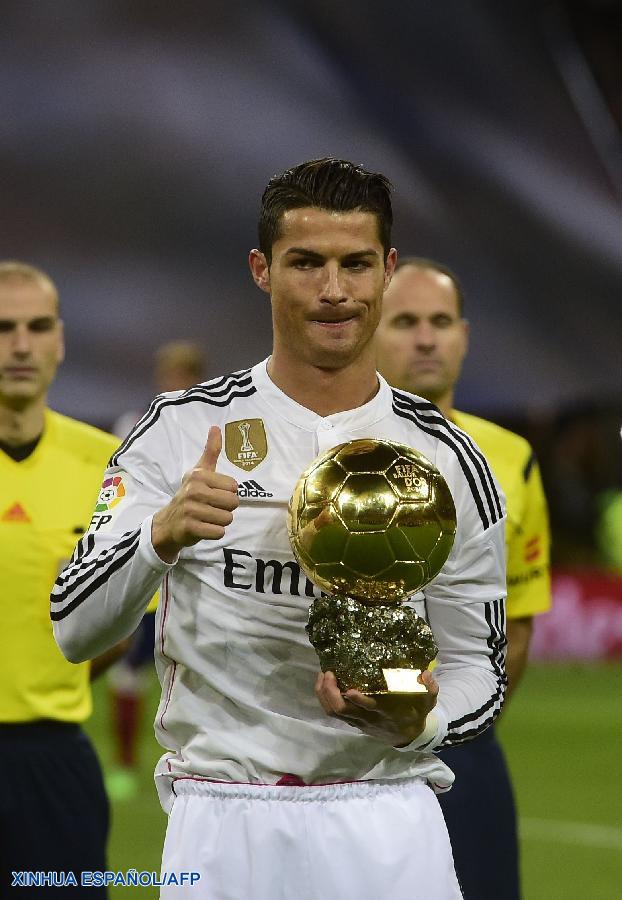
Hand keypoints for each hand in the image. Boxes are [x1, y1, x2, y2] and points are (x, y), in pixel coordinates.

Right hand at [151, 426, 238, 562]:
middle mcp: (193, 490)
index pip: (234, 487)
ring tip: (208, 518)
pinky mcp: (190, 528)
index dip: (228, 493)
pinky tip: (204, 528)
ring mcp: (190, 510)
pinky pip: (218, 532)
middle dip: (226, 508)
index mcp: (198, 475)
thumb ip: (210, 451)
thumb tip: (216, 427)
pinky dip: (215, 532)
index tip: (214, 494)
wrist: (169, 523)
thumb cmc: (190, 495)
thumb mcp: (199, 472)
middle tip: (212, 508)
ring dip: (221, 521)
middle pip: (233, 503)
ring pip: (227, 518)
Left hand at [315, 669, 438, 746]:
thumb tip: (425, 674)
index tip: (350, 688)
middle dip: (331, 693)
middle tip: (328, 673)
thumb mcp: (427, 702)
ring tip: (322, 675)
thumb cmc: (415, 714)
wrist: (407, 736)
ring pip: (333, 711)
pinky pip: (332, 712)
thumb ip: (429, 689)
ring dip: (323, 694)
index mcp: (385, 711)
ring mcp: (357, 720)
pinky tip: (323, 682)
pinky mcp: (351, 720)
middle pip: (342, 710)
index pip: (368, 708)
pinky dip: (324, 698)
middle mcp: (367, 717)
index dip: (357, 700)